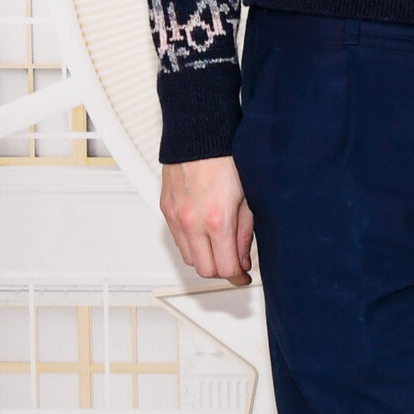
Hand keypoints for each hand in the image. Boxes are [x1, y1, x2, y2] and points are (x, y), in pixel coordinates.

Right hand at [160, 156, 256, 282]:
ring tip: (220, 250)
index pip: (225, 268)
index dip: (237, 278)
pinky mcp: (166, 210)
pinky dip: (191, 244)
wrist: (199, 136)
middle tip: (234, 267)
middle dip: (221, 272)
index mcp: (217, 220)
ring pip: (189, 258)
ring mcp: (176, 217)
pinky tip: (204, 235)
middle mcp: (192, 222)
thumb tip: (242, 258)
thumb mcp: (247, 198)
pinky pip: (178, 240)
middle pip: (205, 269)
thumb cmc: (226, 158)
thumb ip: (245, 233)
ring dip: (205, 259)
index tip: (243, 276)